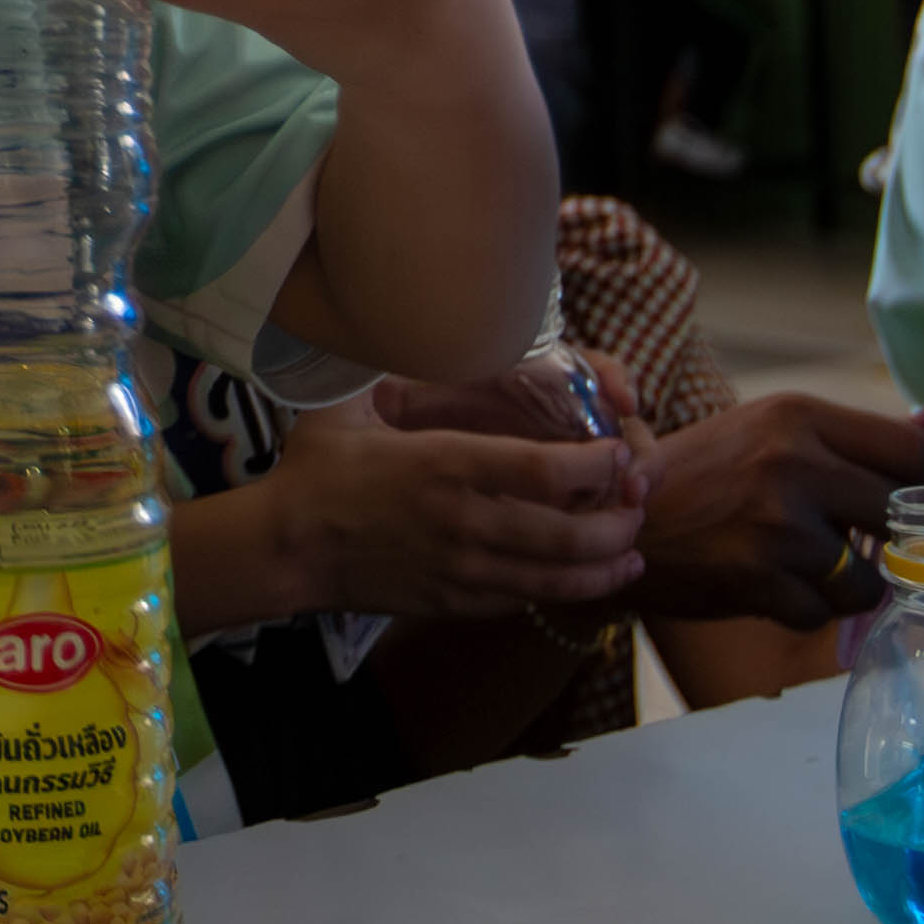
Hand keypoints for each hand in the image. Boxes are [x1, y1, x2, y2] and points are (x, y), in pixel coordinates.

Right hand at [238, 389, 645, 617]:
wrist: (287, 547)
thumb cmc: (318, 468)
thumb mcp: (350, 403)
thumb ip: (390, 366)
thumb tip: (416, 321)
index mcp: (444, 466)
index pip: (546, 471)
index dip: (597, 466)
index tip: (617, 453)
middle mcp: (463, 522)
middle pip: (569, 534)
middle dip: (619, 522)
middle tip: (636, 504)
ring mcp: (461, 570)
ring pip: (556, 578)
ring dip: (605, 567)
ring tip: (630, 554)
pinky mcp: (454, 602)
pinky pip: (524, 600)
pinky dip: (563, 590)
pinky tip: (585, 578)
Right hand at [621, 393, 923, 625]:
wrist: (614, 516)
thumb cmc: (703, 474)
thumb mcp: (773, 431)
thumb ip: (857, 437)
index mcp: (801, 416)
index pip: (914, 451)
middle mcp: (793, 461)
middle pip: (904, 516)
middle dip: (906, 546)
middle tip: (892, 554)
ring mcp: (776, 522)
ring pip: (868, 578)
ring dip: (847, 585)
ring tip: (803, 568)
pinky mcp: (758, 577)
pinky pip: (822, 612)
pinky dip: (804, 609)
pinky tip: (767, 586)